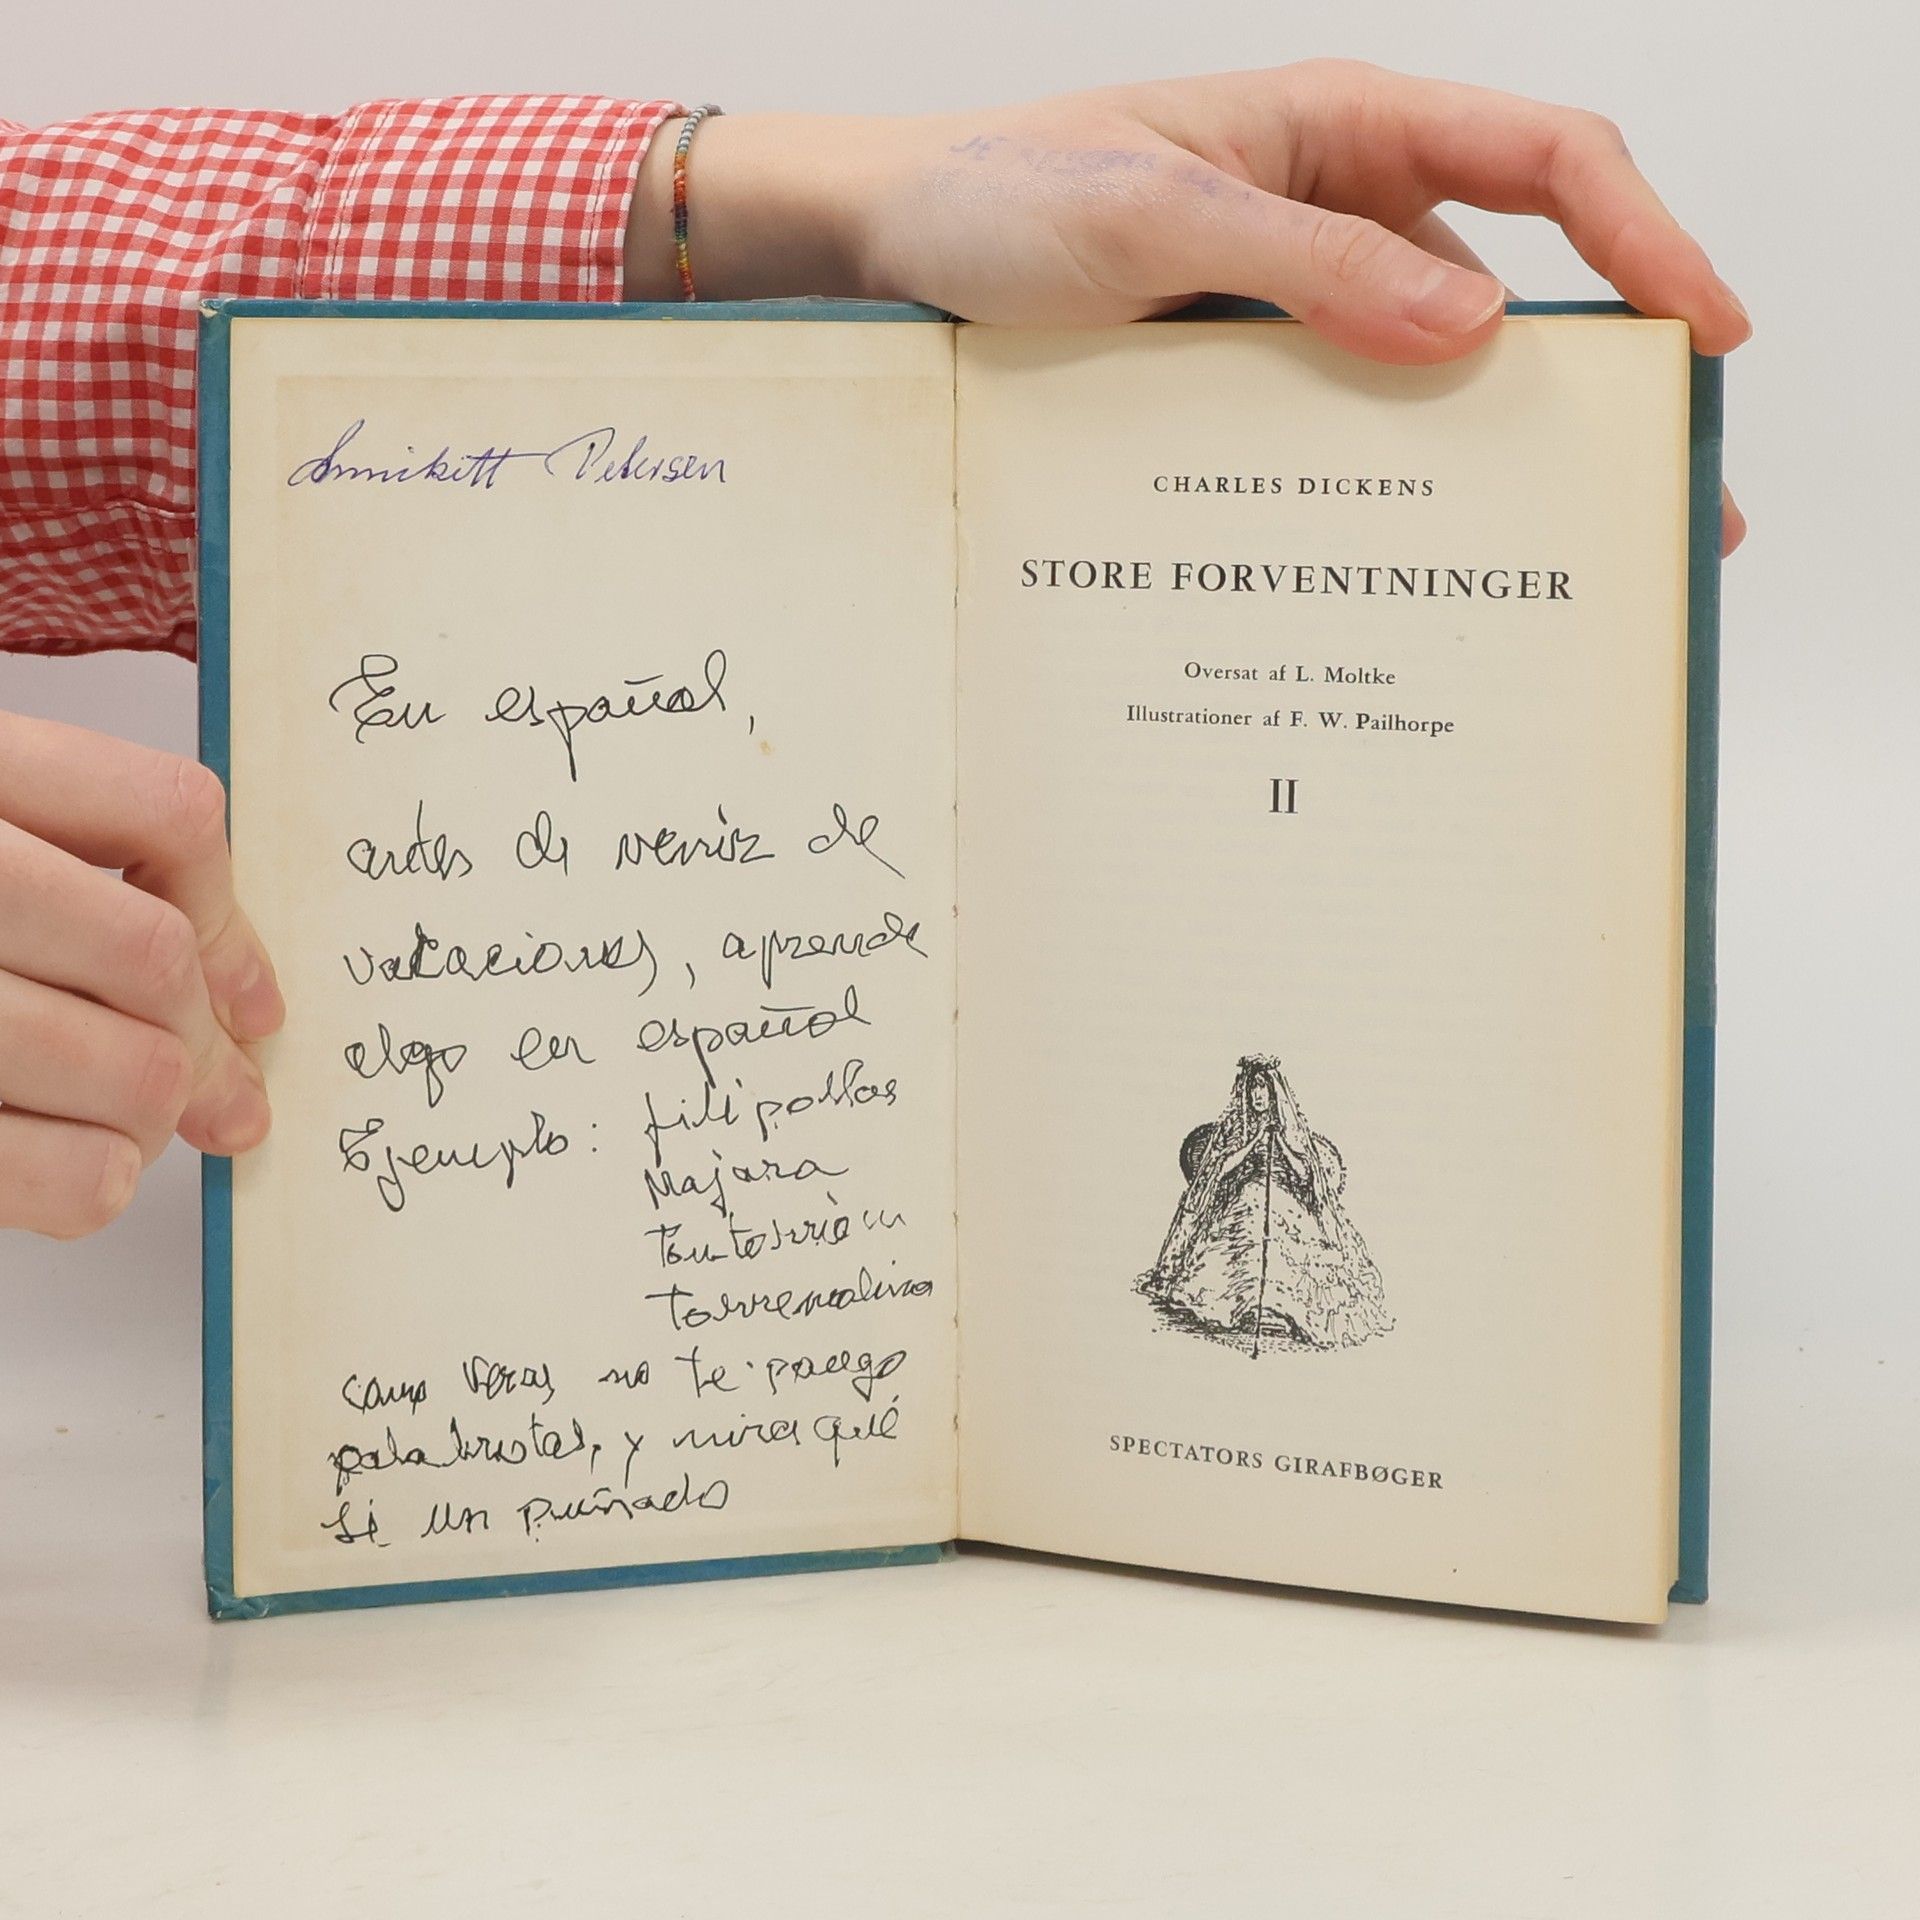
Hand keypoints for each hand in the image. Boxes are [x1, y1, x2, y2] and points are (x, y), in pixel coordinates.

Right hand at [0, 711, 281, 1236]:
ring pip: (128, 1074)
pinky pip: (70, 1178)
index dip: (229, 919)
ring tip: (110, 1115)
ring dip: (147, 1112)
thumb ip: (102, 888)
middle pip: (151, 959)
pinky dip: (93, 1182)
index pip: (168, 816)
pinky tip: (66, 1160)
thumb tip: (253, 1018)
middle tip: (178, 1076)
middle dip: (188, 1037)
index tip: (245, 1000)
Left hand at [632, 62, 1748, 550]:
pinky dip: (1382, 473)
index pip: (1540, 156)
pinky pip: (1340, 417)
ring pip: (1429, 367)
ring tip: (1544, 555)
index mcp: (1336, 127)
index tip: (1705, 335)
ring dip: (1490, 448)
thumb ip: (1304, 261)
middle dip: (1595, 378)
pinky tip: (1403, 548)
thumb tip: (1471, 322)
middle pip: (1512, 279)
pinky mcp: (1243, 369)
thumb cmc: (997, 195)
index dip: (1646, 235)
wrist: (887, 248)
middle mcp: (1334, 208)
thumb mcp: (1147, 220)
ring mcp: (1292, 297)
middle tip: (1656, 498)